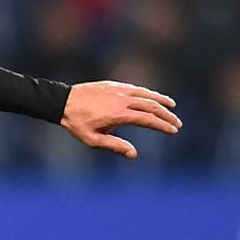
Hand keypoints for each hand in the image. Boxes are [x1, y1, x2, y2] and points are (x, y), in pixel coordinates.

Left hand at [60, 81, 181, 158]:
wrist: (62, 102)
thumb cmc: (76, 124)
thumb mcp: (92, 140)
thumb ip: (114, 146)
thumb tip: (134, 154)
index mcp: (118, 114)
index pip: (147, 119)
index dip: (162, 125)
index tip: (172, 130)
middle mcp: (121, 100)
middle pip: (151, 106)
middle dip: (166, 115)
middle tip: (177, 123)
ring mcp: (118, 90)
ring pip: (145, 94)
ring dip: (161, 100)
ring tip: (172, 106)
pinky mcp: (114, 85)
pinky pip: (135, 88)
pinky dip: (147, 93)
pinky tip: (153, 97)